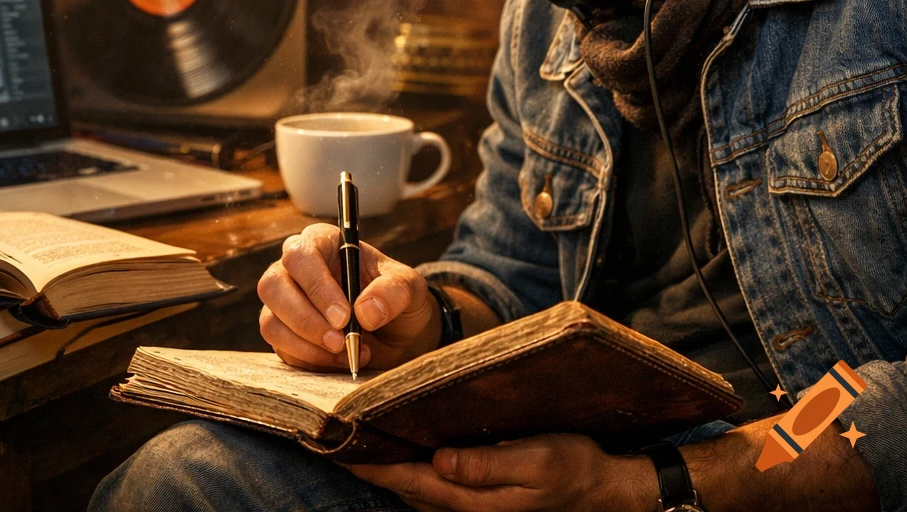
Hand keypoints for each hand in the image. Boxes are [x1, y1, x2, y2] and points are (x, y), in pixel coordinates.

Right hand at [257, 223, 439, 371]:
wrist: (398, 334)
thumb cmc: (397, 298)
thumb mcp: (408, 287)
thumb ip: (393, 291)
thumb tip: (365, 311)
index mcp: (323, 243)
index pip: (301, 254)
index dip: (317, 286)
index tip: (344, 316)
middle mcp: (296, 269)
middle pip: (273, 285)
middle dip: (305, 318)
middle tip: (340, 340)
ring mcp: (285, 302)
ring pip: (271, 320)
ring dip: (307, 344)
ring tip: (347, 352)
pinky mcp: (283, 334)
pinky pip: (281, 348)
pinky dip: (310, 359)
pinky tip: (340, 360)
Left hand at [344, 432, 656, 511]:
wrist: (604, 488)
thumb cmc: (573, 468)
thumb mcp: (537, 461)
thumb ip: (488, 466)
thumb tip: (440, 461)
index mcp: (476, 499)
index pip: (414, 481)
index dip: (378, 465)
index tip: (344, 445)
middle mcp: (468, 507)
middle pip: (409, 487)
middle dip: (375, 467)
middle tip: (340, 438)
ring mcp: (476, 506)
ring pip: (420, 490)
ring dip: (392, 470)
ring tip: (363, 443)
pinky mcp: (483, 498)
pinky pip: (437, 488)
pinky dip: (414, 472)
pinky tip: (409, 452)